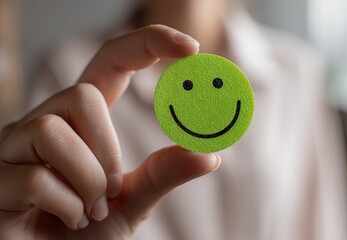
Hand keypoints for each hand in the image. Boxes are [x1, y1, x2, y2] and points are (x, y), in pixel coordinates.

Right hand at [0, 25, 220, 239]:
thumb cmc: (89, 230)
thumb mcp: (134, 199)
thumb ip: (162, 175)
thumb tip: (208, 155)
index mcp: (82, 120)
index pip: (111, 62)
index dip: (148, 44)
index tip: (191, 48)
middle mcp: (44, 122)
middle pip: (80, 95)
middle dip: (107, 149)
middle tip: (114, 190)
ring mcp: (13, 148)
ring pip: (51, 132)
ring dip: (88, 182)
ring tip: (90, 211)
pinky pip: (35, 178)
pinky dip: (67, 208)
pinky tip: (68, 220)